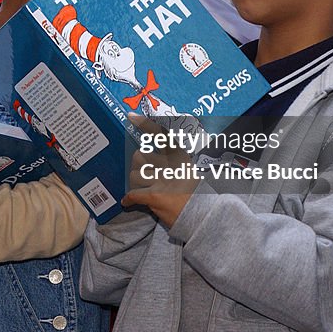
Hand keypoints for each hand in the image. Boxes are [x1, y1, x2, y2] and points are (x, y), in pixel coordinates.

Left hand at [121, 113, 196, 228]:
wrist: (205, 216)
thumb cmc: (198, 195)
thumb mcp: (190, 172)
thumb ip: (175, 163)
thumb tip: (157, 158)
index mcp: (179, 156)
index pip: (161, 134)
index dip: (145, 123)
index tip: (131, 116)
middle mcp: (170, 165)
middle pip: (139, 156)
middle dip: (138, 166)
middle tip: (144, 175)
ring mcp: (162, 180)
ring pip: (134, 175)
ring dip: (136, 183)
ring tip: (143, 189)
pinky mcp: (155, 196)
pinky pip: (133, 194)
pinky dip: (129, 199)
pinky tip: (127, 202)